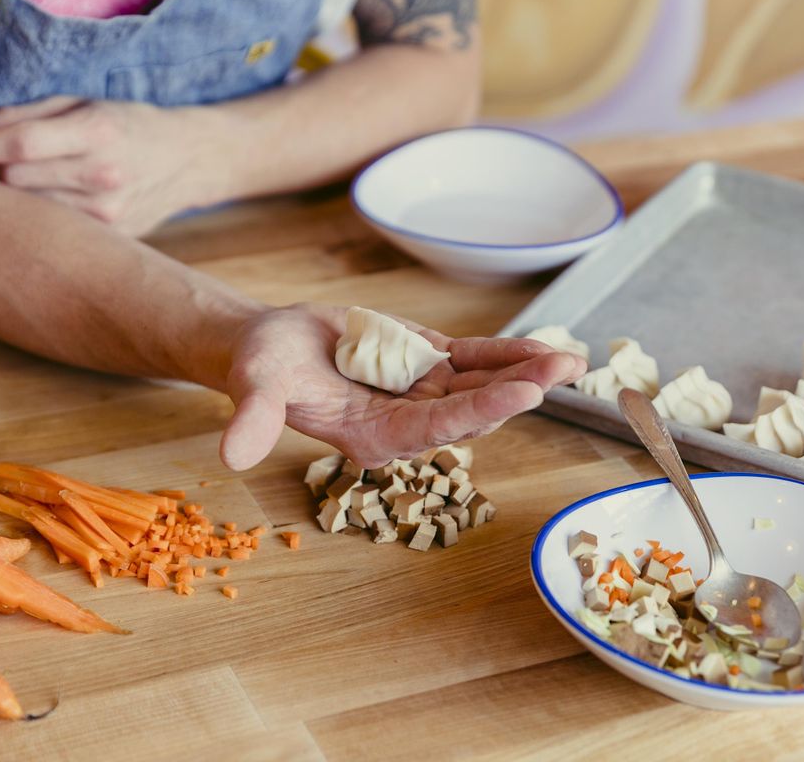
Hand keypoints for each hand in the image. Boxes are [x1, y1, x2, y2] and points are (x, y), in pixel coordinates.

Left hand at [0, 97, 227, 234]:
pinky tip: (42, 207)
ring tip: (14, 184)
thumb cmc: (126, 124)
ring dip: (13, 198)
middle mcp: (104, 175)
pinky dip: (40, 218)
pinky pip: (57, 231)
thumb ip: (29, 115)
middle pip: (17, 180)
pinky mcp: (112, 237)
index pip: (21, 144)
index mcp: (97, 132)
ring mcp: (110, 212)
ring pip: (31, 211)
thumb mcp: (83, 103)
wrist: (188, 160)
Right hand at [218, 303, 585, 469]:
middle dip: (518, 391)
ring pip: (481, 383)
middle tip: (561, 372)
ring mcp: (421, 392)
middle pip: (470, 408)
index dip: (478, 411)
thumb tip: (232, 455)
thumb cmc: (260, 368)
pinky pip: (474, 359)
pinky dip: (507, 353)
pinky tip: (544, 348)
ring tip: (571, 359)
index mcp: (373, 437)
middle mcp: (406, 421)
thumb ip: (253, 419)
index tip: (522, 394)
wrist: (269, 348)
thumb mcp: (254, 388)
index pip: (433, 427)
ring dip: (524, 371)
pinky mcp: (427, 364)